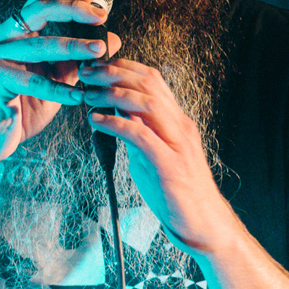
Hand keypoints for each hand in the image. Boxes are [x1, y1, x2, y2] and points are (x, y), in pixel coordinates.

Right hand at [0, 0, 122, 162]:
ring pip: (38, 45)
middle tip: (99, 17)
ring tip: (98, 50)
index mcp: (12, 32)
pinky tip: (79, 96)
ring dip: (72, 47)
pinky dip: (58, 90)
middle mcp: (0, 38)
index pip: (39, 1)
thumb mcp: (55, 80)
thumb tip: (111, 39)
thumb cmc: (22, 108)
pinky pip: (33, 82)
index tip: (95, 1)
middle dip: (72, 10)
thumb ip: (78, 59)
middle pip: (37, 10)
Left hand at [79, 58, 237, 255]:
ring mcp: (177, 145)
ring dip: (112, 94)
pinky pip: (141, 136)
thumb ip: (138, 130)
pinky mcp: (169, 166)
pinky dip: (116, 123)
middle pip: (148, 84)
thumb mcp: (152, 151)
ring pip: (146, 104)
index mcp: (176, 120)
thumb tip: (113, 111)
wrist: (203, 223)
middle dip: (113, 73)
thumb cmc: (175, 189)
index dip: (123, 66)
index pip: (152, 79)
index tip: (97, 65)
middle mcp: (179, 126)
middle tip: (85, 72)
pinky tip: (96, 121)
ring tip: (87, 94)